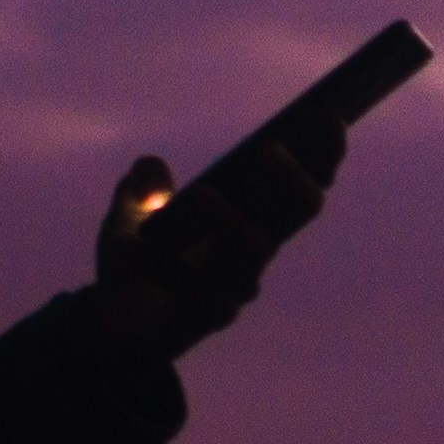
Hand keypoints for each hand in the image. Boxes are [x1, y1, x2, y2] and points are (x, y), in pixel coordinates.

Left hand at [88, 110, 346, 359]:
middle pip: (300, 209)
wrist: (112, 326)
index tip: (330, 118)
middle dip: (294, 177)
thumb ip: (139, 190)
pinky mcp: (215, 316)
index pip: (295, 184)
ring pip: (258, 248)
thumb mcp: (126, 218)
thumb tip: (151, 165)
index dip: (320, 155)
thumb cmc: (133, 267)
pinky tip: (196, 288)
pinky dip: (210, 292)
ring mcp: (237, 282)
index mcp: (243, 218)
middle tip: (269, 150)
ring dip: (232, 220)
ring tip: (202, 195)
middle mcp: (251, 247)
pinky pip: (223, 303)